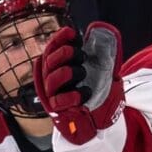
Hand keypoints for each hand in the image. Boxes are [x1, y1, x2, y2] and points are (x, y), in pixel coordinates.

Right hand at [39, 22, 124, 143]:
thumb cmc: (95, 90)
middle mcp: (51, 77)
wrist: (97, 118)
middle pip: (49, 62)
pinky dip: (69, 96)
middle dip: (63, 54)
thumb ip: (100, 54)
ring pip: (51, 80)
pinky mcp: (57, 109)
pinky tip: (83, 93)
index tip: (72, 33)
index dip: (60, 39)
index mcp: (58, 65)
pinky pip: (58, 101)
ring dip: (65, 73)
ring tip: (82, 71)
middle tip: (80, 53)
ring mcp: (53, 94)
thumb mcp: (101, 70)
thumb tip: (103, 33)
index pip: (52, 48)